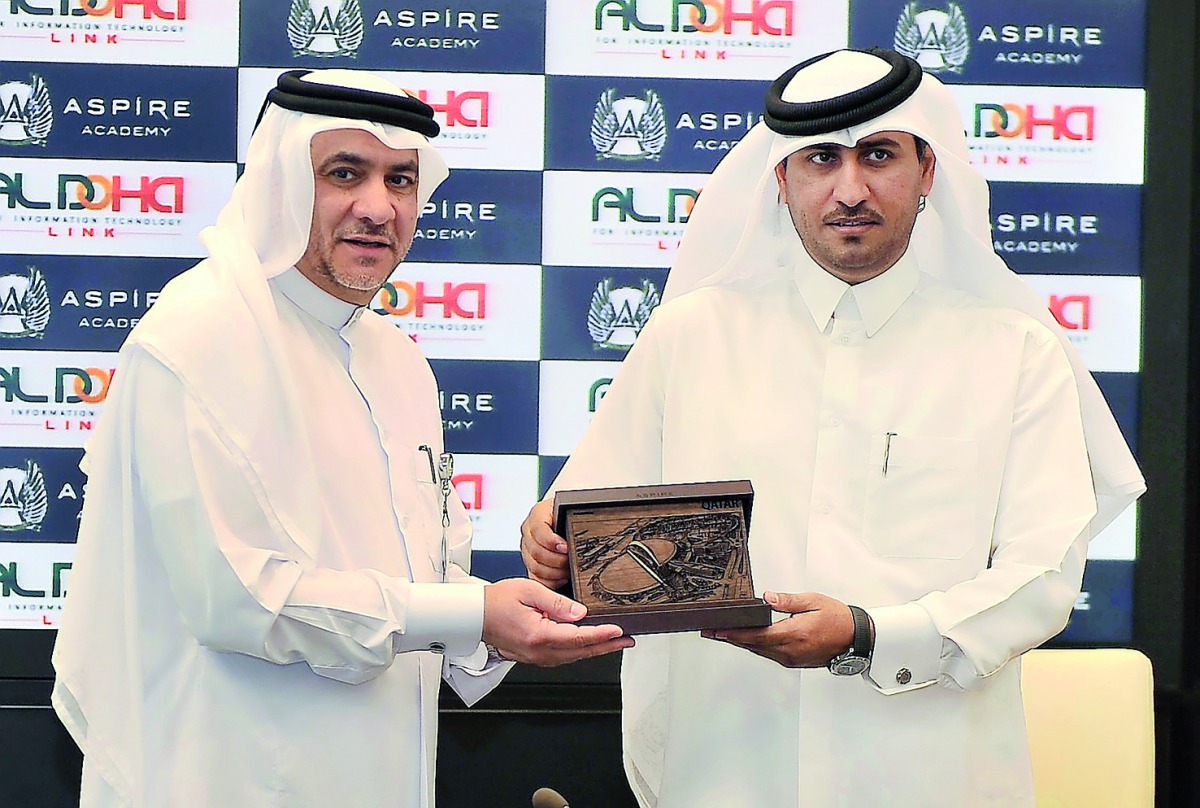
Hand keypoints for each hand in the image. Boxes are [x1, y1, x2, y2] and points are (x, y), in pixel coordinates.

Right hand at [482, 578, 633, 666]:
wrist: (474, 616)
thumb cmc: (496, 601)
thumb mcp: (529, 591)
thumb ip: (557, 602)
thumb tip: (581, 612)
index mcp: (538, 635)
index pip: (578, 637)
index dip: (601, 635)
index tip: (619, 631)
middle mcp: (538, 652)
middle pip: (580, 652)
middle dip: (607, 646)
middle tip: (627, 640)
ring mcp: (536, 657)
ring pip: (573, 657)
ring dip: (595, 650)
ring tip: (615, 642)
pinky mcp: (534, 657)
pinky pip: (562, 657)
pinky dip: (579, 651)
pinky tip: (589, 644)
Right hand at [520, 499, 569, 588]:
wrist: (565, 518)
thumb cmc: (570, 514)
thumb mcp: (572, 510)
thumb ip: (575, 517)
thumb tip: (586, 528)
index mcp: (538, 514)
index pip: (539, 530)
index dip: (552, 542)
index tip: (566, 548)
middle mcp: (529, 531)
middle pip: (536, 551)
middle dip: (557, 560)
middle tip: (572, 561)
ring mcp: (527, 548)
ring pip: (535, 566)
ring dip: (555, 572)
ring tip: (569, 570)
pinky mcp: (530, 563)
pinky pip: (536, 578)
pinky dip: (550, 581)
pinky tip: (562, 579)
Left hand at [701, 591, 854, 668]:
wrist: (856, 639)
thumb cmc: (838, 619)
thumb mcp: (813, 601)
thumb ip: (788, 600)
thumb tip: (767, 597)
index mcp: (794, 634)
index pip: (755, 636)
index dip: (732, 634)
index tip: (716, 631)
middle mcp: (790, 651)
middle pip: (752, 645)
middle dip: (730, 638)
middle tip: (709, 631)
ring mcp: (792, 659)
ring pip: (759, 651)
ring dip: (741, 643)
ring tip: (722, 634)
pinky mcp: (794, 661)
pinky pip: (769, 654)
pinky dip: (756, 646)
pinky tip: (747, 639)